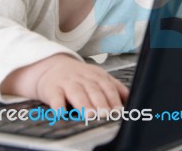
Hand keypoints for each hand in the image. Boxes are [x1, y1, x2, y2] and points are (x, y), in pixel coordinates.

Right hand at [0, 53, 128, 111]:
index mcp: (96, 75)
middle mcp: (82, 78)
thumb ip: (114, 87)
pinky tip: (61, 113)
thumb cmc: (77, 76)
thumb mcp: (97, 76)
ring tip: (89, 114)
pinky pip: (55, 97)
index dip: (114, 99)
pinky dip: (58, 105)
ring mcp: (67, 83)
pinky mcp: (52, 89)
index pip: (108, 86)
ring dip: (83, 104)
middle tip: (106, 114)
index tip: (119, 111)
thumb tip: (131, 99)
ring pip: (76, 93)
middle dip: (100, 103)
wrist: (50, 66)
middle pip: (93, 90)